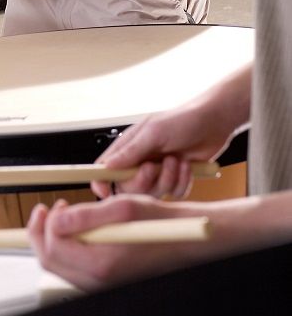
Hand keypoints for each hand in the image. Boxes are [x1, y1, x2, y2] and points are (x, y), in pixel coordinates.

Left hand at [28, 195, 201, 291]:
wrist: (186, 240)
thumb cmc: (160, 223)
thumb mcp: (122, 209)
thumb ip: (85, 216)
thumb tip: (57, 219)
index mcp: (101, 264)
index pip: (53, 248)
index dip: (46, 224)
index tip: (51, 205)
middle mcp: (98, 282)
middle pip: (50, 262)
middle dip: (42, 233)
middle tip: (47, 210)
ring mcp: (102, 284)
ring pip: (61, 266)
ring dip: (55, 239)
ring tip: (66, 214)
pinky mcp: (106, 280)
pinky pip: (76, 268)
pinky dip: (70, 247)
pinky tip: (80, 228)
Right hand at [92, 66, 251, 199]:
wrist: (214, 122)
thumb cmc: (182, 120)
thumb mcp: (154, 133)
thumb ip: (130, 151)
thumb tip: (106, 167)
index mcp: (128, 146)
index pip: (104, 168)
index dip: (101, 182)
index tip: (105, 192)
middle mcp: (140, 161)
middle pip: (127, 188)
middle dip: (143, 181)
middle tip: (154, 167)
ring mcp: (158, 172)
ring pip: (153, 193)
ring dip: (167, 179)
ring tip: (177, 160)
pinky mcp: (175, 179)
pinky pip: (173, 194)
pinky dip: (182, 182)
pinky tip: (187, 166)